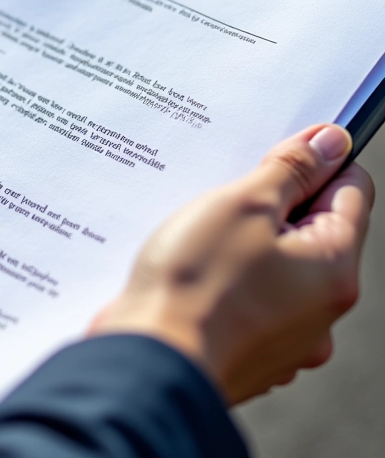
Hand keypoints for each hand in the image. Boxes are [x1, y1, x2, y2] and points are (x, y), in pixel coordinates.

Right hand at [90, 124, 373, 404]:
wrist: (149, 358)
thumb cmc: (195, 282)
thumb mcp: (243, 205)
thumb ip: (290, 170)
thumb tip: (329, 142)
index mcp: (332, 271)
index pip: (351, 194)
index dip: (318, 162)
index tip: (283, 149)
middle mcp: (321, 312)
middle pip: (313, 233)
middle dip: (274, 206)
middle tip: (229, 196)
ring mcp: (286, 339)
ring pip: (279, 268)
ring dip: (250, 245)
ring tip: (204, 237)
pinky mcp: (250, 352)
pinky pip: (252, 301)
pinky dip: (231, 281)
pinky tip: (197, 273)